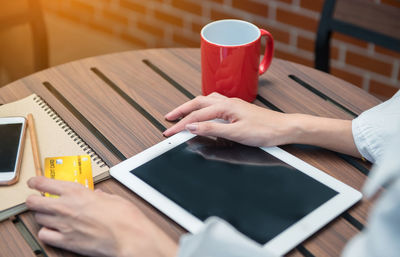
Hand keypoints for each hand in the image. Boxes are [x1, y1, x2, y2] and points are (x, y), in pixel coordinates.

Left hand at [26, 176, 177, 256]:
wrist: (129, 236)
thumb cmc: (124, 217)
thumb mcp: (113, 197)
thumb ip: (100, 196)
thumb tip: (97, 195)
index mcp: (78, 192)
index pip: (46, 184)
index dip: (36, 182)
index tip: (34, 182)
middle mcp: (67, 207)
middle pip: (35, 202)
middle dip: (33, 199)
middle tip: (34, 199)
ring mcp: (64, 225)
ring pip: (38, 218)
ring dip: (41, 215)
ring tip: (47, 215)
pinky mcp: (67, 241)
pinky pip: (45, 236)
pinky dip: (46, 233)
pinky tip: (52, 231)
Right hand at [163, 93, 359, 156]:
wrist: (285, 128)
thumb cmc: (265, 130)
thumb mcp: (236, 133)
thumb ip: (212, 129)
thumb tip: (192, 126)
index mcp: (225, 106)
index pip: (196, 115)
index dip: (180, 124)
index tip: (169, 132)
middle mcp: (227, 102)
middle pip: (197, 103)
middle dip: (181, 110)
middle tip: (168, 118)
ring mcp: (232, 104)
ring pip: (205, 101)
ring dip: (191, 106)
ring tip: (181, 113)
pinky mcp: (237, 109)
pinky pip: (214, 103)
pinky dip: (203, 106)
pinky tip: (204, 112)